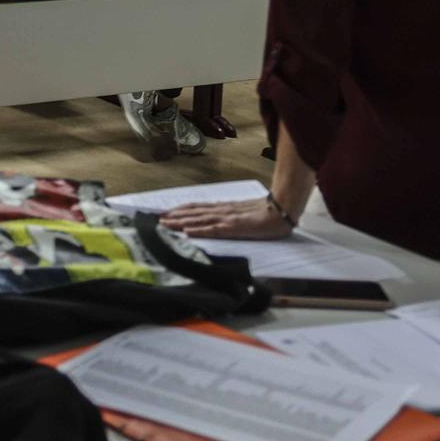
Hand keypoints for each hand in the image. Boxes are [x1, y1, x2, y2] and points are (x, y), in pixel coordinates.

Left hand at [159, 198, 293, 240]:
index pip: (198, 208)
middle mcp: (222, 211)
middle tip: (157, 219)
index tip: (166, 213)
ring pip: (198, 219)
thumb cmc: (267, 213)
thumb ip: (232, 215)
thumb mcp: (245, 212)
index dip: (181, 210)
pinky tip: (187, 232)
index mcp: (225, 208)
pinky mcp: (234, 227)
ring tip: (164, 223)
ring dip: (180, 222)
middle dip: (174, 216)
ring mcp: (227, 218)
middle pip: (194, 212)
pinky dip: (198, 230)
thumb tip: (219, 219)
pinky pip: (213, 229)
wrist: (283, 209)